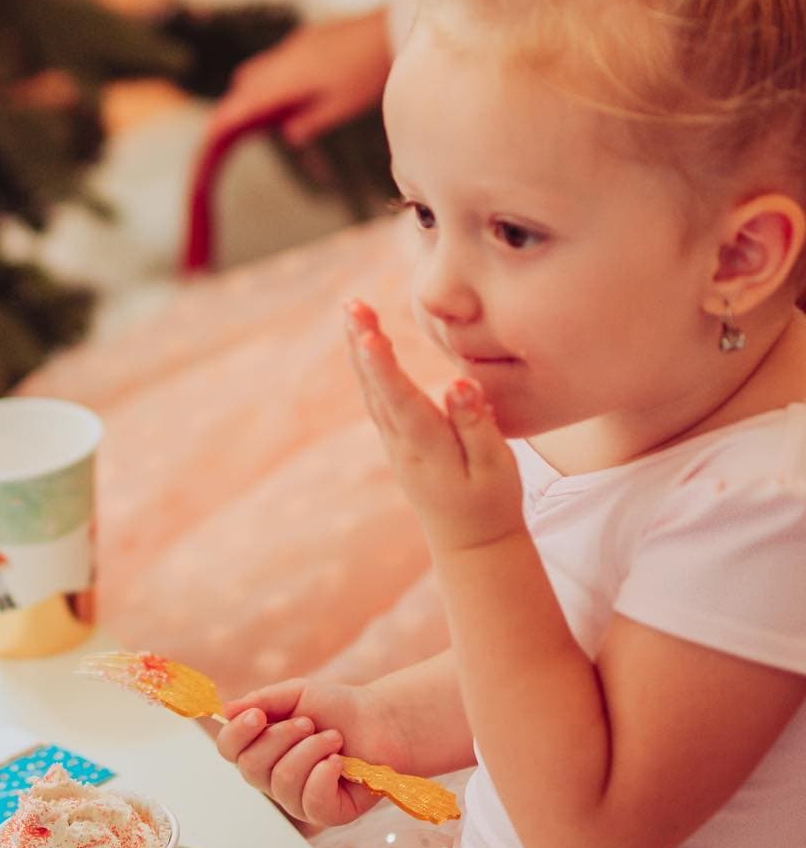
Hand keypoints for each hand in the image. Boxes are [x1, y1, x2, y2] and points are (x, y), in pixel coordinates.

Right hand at [203, 13, 390, 149]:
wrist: (394, 28)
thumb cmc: (369, 70)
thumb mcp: (340, 106)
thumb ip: (310, 121)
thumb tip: (290, 133)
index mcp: (286, 78)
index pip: (244, 101)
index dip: (224, 119)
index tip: (210, 136)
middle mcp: (284, 57)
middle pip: (245, 82)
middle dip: (238, 104)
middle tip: (240, 129)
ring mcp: (296, 44)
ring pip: (261, 68)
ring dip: (257, 90)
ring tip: (272, 114)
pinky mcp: (309, 38)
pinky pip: (278, 60)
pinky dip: (274, 79)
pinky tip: (297, 92)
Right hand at [214, 676, 405, 828]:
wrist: (381, 722)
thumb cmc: (336, 708)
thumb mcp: (296, 694)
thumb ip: (261, 700)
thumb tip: (225, 710)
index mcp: (260, 748)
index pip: (228, 749)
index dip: (237, 734)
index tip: (259, 715)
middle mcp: (272, 778)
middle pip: (250, 766)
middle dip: (282, 737)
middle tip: (310, 723)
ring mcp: (297, 799)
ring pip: (282, 780)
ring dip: (311, 750)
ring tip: (333, 738)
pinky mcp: (325, 814)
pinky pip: (310, 801)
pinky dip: (325, 774)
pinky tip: (340, 762)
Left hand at [344, 301, 523, 553]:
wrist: (471, 542)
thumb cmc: (491, 503)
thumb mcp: (496, 468)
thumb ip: (477, 425)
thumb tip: (459, 383)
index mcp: (428, 448)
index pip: (401, 400)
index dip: (383, 367)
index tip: (368, 334)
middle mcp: (402, 443)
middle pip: (377, 388)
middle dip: (363, 343)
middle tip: (352, 304)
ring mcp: (394, 442)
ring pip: (371, 390)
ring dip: (359, 349)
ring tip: (351, 310)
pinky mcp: (396, 440)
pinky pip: (375, 397)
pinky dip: (367, 366)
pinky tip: (361, 341)